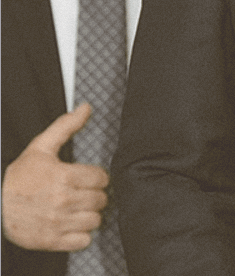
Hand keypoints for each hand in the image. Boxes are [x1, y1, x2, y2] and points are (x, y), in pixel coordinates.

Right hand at [2, 104, 107, 250]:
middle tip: (79, 194)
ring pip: (95, 220)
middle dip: (92, 196)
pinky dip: (80, 235)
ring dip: (87, 215)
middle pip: (101, 200)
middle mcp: (63, 200)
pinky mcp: (52, 241)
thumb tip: (85, 108)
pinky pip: (83, 241)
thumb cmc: (17, 179)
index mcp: (64, 176)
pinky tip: (69, 225)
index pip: (102, 178)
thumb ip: (65, 127)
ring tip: (74, 209)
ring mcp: (58, 222)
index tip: (85, 179)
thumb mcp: (39, 148)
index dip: (95, 178)